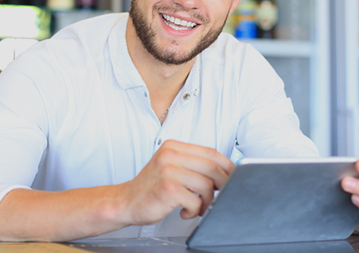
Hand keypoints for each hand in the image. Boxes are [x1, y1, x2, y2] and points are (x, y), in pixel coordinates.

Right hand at [118, 140, 234, 225]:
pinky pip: (195, 201)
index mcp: (174, 146)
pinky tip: (185, 212)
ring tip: (197, 207)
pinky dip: (195, 210)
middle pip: (212, 168)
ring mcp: (169, 170)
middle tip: (219, 196)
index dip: (227, 166)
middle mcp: (171, 155)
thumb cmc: (151, 187)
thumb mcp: (171, 167)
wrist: (125, 202)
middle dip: (222, 185)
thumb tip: (224, 173)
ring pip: (207, 185)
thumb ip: (193, 165)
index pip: (211, 153)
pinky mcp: (168, 188)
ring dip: (207, 201)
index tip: (234, 177)